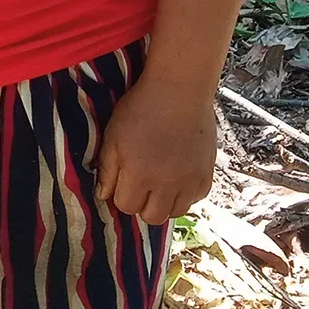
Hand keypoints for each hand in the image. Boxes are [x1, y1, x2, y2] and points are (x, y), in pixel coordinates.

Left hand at [94, 75, 215, 223]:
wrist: (180, 90)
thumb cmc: (141, 107)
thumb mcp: (113, 134)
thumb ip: (107, 168)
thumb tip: (103, 195)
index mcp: (139, 174)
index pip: (125, 206)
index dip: (120, 194)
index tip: (122, 180)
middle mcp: (166, 185)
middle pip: (151, 217)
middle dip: (141, 205)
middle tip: (140, 184)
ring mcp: (189, 182)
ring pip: (175, 212)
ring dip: (164, 203)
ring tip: (159, 183)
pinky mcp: (206, 175)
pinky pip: (195, 199)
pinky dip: (185, 193)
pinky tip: (177, 176)